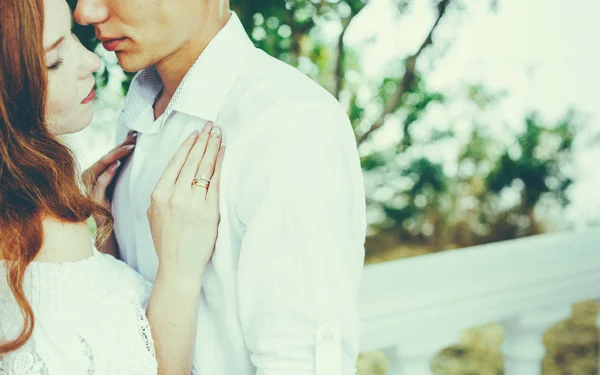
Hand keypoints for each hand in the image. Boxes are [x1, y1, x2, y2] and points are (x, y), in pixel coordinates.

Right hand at [83, 130, 137, 224]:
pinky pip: (97, 187)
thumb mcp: (125, 191)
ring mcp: (91, 193)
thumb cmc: (121, 215)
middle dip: (119, 147)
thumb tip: (141, 155)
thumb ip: (128, 175)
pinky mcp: (93, 204)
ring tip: (128, 148)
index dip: (122, 144)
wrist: (113, 239)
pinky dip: (105, 176)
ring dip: (113, 157)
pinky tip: (115, 167)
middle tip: (134, 138)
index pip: (111, 157)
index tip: (135, 133)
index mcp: (102, 178)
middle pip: (104, 160)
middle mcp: (93, 183)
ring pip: (97, 169)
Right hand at [147, 123, 223, 282]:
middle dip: (203, 140)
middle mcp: (174, 195)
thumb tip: (173, 178)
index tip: (196, 134)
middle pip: (191, 160)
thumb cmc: (167, 242)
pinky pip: (215, 182)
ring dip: (212, 147)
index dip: (187, 145)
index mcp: (158, 193)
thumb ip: (162, 195)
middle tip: (211, 126)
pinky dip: (219, 165)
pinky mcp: (209, 211)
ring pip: (203, 168)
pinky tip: (223, 153)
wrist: (178, 266)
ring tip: (219, 134)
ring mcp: (192, 202)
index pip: (175, 162)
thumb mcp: (153, 215)